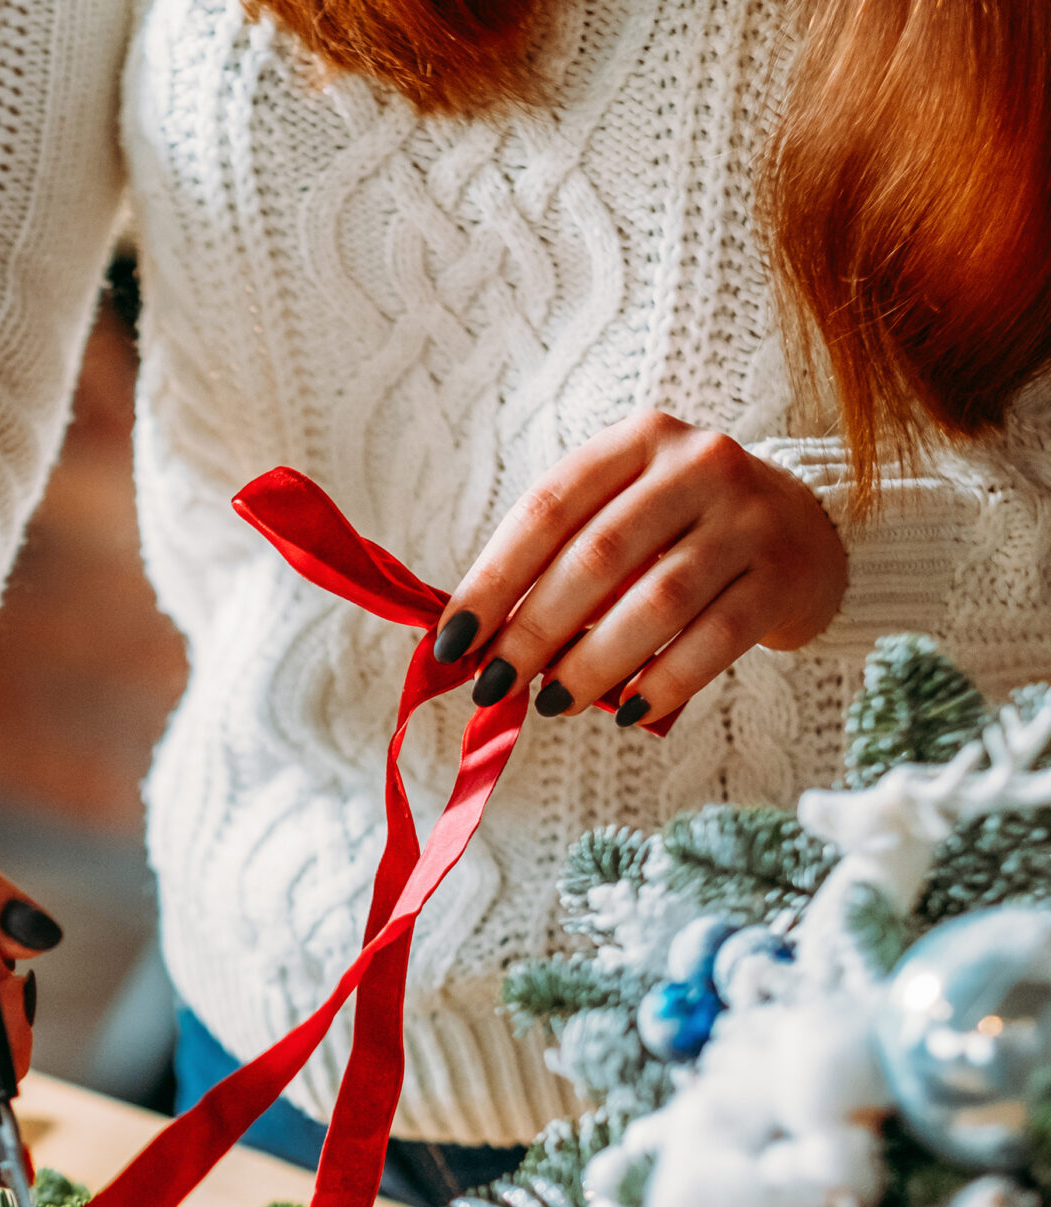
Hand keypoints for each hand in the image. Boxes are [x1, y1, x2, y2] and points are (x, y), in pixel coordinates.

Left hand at [436, 411, 847, 725]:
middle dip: (534, 630)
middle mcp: (698, 464)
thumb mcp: (621, 518)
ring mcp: (749, 516)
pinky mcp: (785, 573)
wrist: (808, 532)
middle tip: (495, 685)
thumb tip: (475, 641)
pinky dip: (664, 681)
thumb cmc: (682, 532)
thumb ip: (556, 563)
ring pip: (656, 601)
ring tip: (554, 703)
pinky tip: (628, 712)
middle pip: (597, 556)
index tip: (452, 641)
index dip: (492, 580)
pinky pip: (715, 638)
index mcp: (637, 441)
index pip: (547, 509)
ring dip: (593, 663)